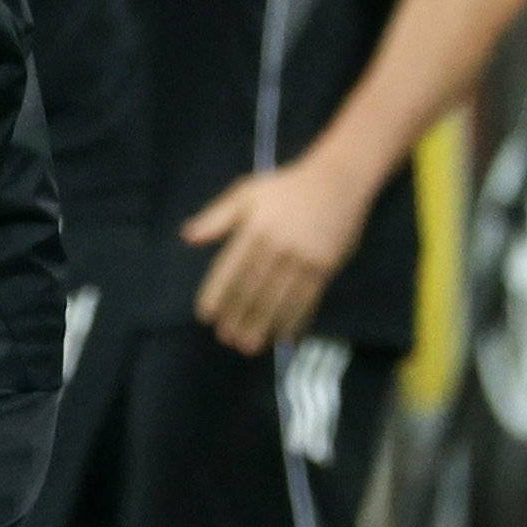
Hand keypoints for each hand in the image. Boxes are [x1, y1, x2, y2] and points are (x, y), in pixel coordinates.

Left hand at [183, 158, 373, 353]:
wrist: (337, 180)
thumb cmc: (286, 188)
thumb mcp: (247, 192)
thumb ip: (217, 217)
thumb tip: (188, 237)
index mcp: (254, 228)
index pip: (231, 267)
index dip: (217, 293)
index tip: (206, 315)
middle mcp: (278, 245)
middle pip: (254, 288)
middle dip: (239, 316)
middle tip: (226, 339)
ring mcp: (303, 258)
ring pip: (280, 299)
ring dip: (264, 326)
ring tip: (250, 346)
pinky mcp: (325, 267)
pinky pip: (308, 300)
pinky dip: (295, 321)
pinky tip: (284, 336)